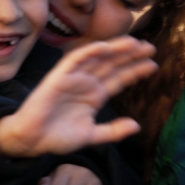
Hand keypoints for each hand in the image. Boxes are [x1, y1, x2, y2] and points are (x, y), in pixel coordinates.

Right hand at [0, 37, 156, 157]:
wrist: (30, 141)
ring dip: (116, 49)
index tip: (154, 65)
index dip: (136, 71)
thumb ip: (113, 131)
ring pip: (99, 58)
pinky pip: (76, 60)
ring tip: (135, 43)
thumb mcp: (91, 135)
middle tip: (151, 48)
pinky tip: (105, 46)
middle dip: (132, 56)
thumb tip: (137, 126)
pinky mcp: (59, 76)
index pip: (120, 78)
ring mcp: (74, 78)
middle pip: (113, 65)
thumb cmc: (58, 137)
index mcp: (95, 95)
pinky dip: (90, 52)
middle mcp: (87, 83)